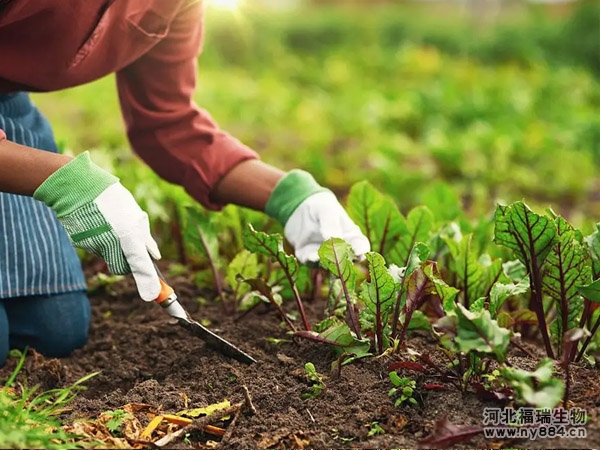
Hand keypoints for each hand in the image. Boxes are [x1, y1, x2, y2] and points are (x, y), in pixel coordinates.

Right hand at [33, 152, 160, 300]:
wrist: (76, 187)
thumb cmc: (111, 198)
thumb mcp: (135, 214)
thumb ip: (145, 237)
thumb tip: (155, 256)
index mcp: (129, 236)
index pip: (141, 265)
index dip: (148, 282)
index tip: (152, 295)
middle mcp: (112, 245)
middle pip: (123, 267)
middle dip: (128, 261)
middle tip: (127, 242)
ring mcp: (94, 246)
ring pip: (108, 257)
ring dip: (112, 247)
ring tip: (108, 223)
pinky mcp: (81, 245)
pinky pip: (96, 249)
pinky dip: (98, 240)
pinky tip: (96, 223)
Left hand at [285, 191, 369, 262]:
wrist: (297, 209)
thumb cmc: (319, 206)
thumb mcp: (326, 209)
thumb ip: (331, 223)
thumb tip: (334, 239)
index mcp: (351, 236)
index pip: (361, 246)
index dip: (362, 250)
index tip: (358, 252)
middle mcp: (340, 250)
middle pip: (346, 260)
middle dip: (343, 261)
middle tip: (339, 256)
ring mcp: (324, 256)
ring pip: (328, 264)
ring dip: (326, 263)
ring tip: (322, 256)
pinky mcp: (308, 257)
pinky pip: (311, 263)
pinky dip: (311, 261)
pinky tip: (310, 257)